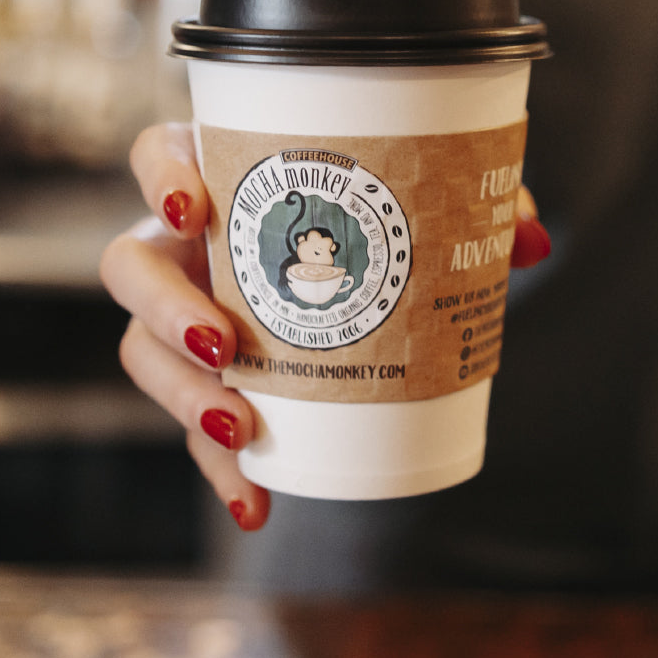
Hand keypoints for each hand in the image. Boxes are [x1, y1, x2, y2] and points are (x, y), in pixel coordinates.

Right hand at [100, 123, 552, 530]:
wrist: (368, 267)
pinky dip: (221, 468)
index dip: (157, 176)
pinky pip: (192, 425)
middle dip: (164, 310)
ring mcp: (182, 313)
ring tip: (241, 430)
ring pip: (140, 353)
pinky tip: (255, 503)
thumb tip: (530, 242)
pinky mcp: (203, 379)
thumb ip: (472, 204)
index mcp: (219, 176)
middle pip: (128, 268)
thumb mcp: (421, 196)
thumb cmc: (378, 210)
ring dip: (182, 396)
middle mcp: (181, 244)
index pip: (155, 153)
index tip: (193, 207)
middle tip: (223, 343)